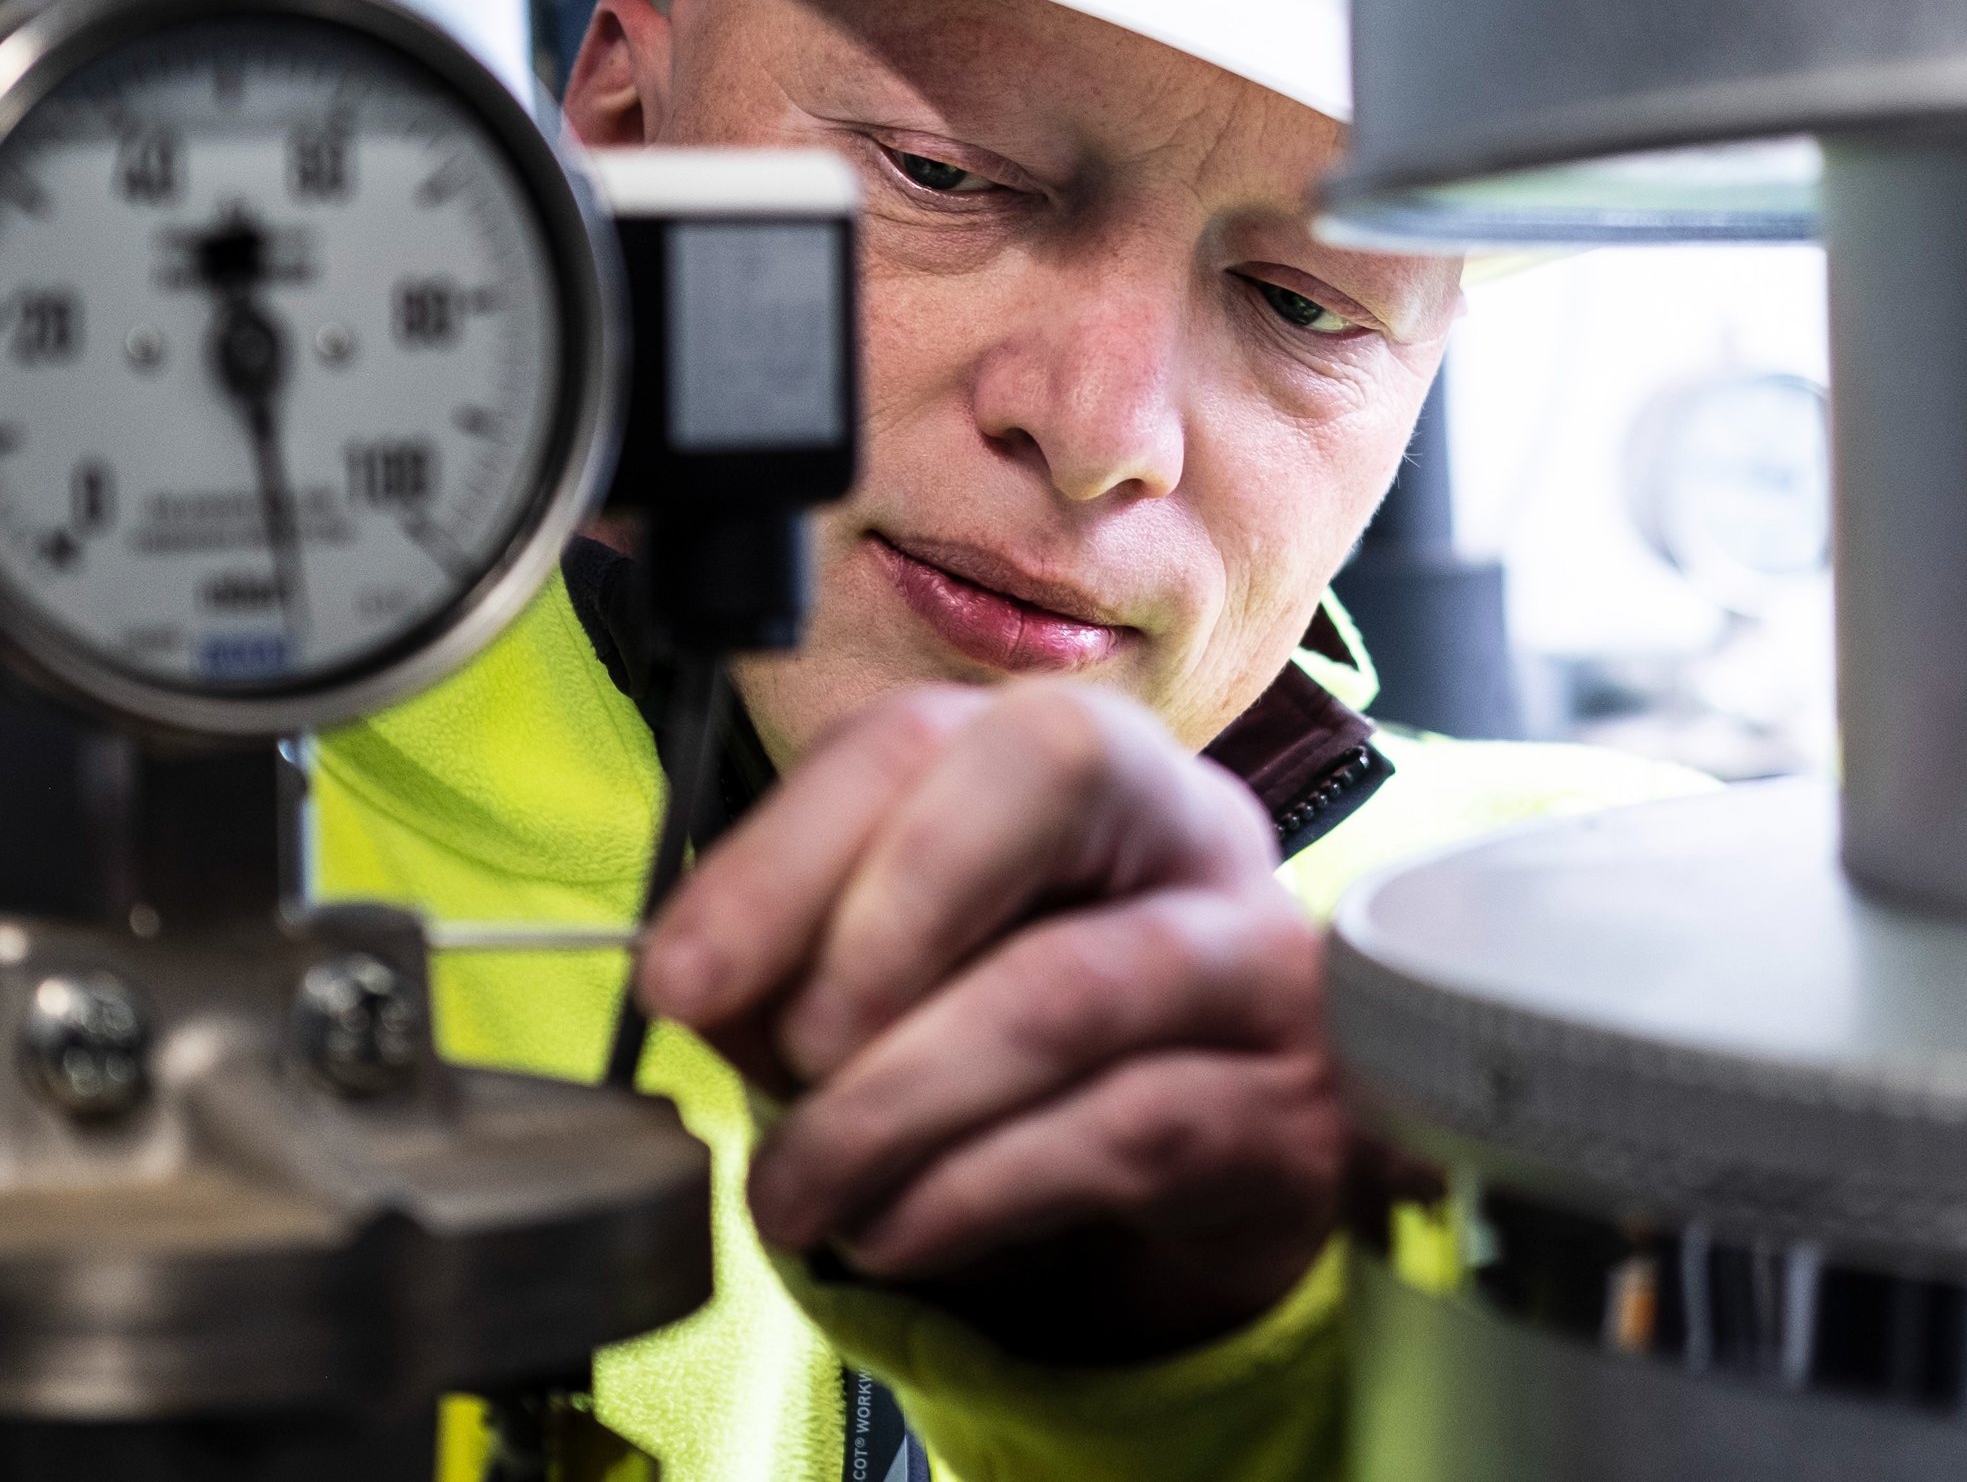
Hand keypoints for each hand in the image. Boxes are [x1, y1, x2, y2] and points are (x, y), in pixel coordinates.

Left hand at [638, 684, 1342, 1364]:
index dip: (784, 852)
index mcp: (1070, 760)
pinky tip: (893, 1230)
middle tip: (787, 1060)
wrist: (1186, 1196)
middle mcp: (1188, 821)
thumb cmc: (1018, 1053)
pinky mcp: (1289, 1111)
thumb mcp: (890, 992)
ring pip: (1066, 985)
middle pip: (1052, 770)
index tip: (677, 981)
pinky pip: (1121, 1130)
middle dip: (881, 920)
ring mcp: (1258, 960)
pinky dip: (969, 1192)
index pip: (925, 735)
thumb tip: (697, 985)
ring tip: (799, 1194)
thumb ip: (791, 965)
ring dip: (892, 1105)